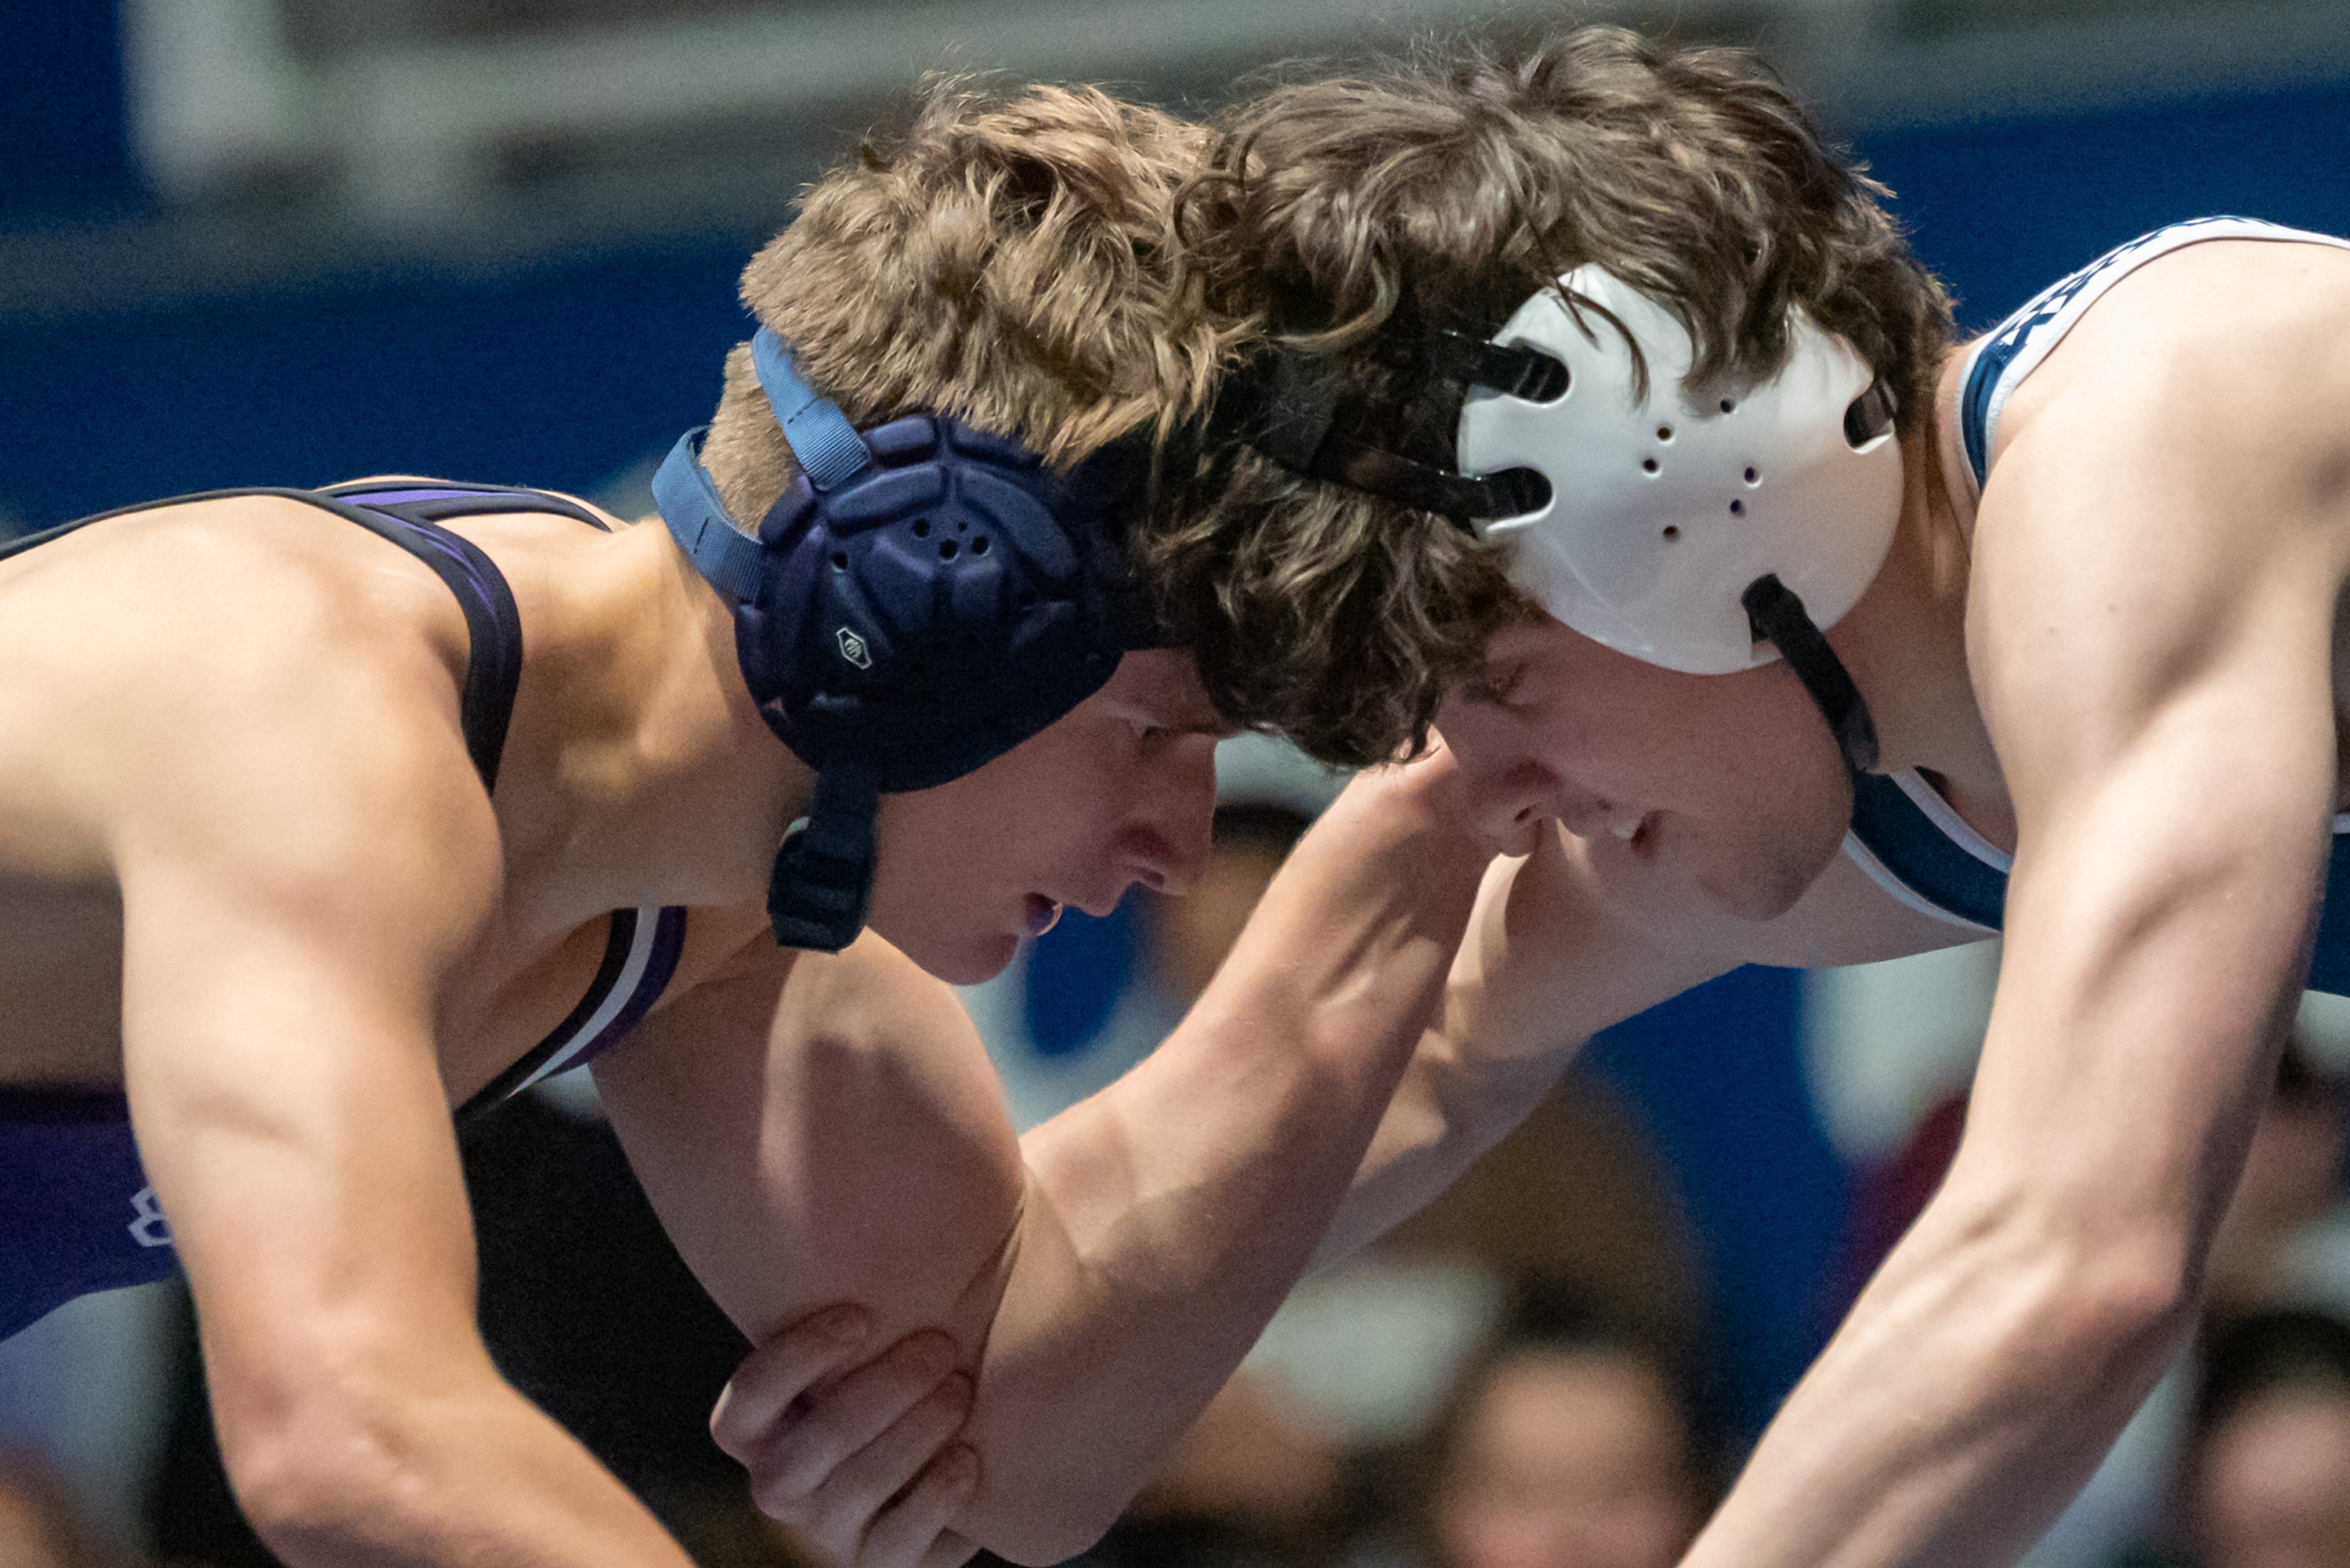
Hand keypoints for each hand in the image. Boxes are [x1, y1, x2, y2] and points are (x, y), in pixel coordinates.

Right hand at [712, 1306, 981, 1567]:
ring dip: (908, 1442)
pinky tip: (972, 1460)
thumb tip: (887, 1171)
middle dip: (870, 1399)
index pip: (743, 1409)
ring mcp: (830, 1536)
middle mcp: (783, 1487)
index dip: (792, 1363)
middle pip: (796, 1459)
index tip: (859, 1313)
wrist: (960, 1438)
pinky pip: (897, 1555)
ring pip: (846, 1502)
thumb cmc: (907, 1355)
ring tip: (961, 1391)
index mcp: (762, 1430)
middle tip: (938, 1346)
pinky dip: (935, 1505)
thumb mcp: (878, 1322)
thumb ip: (863, 1281)